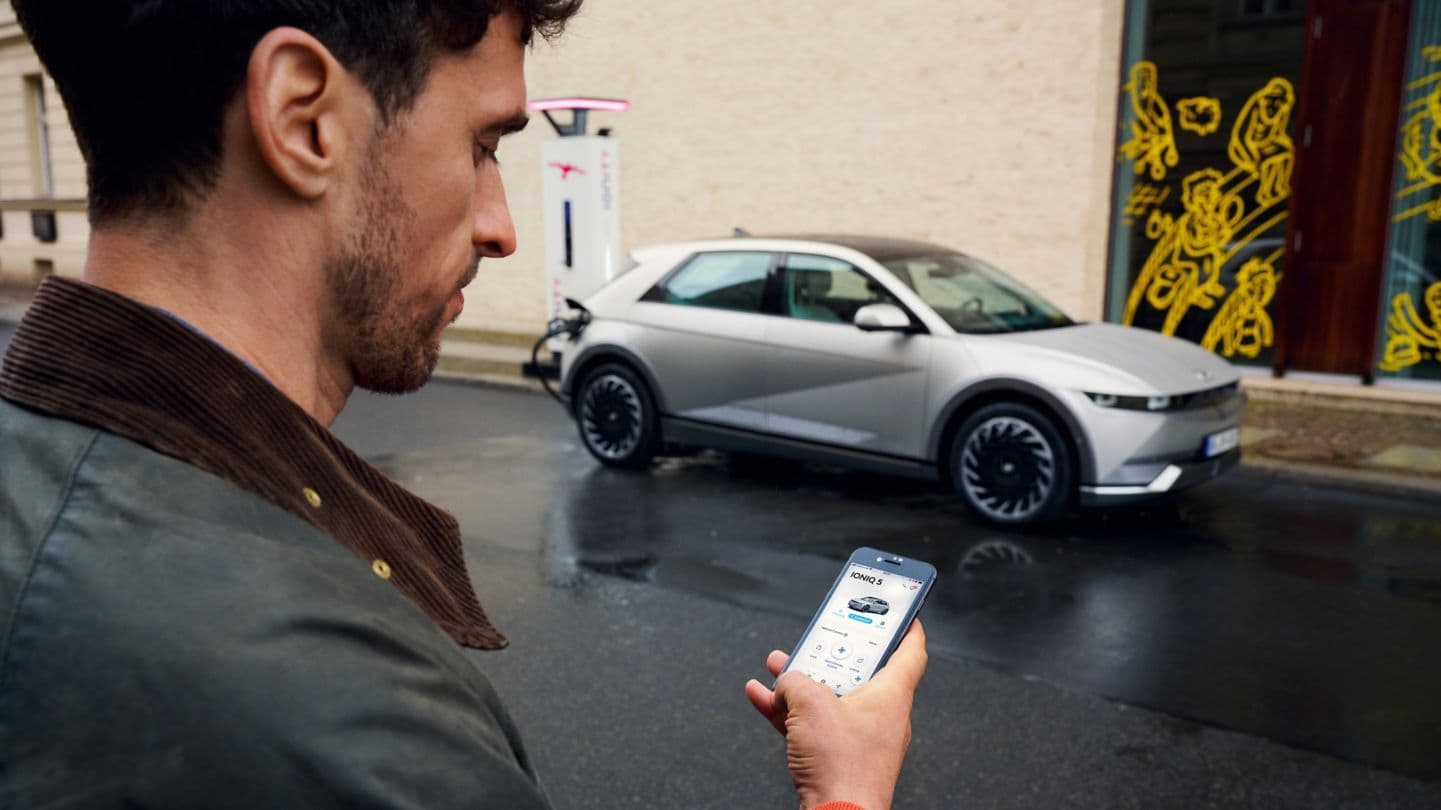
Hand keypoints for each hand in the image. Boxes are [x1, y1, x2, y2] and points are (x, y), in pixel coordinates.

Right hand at [744, 620, 927, 809]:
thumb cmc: (842, 767)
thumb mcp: (810, 704)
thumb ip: (795, 680)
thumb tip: (785, 682)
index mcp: (891, 695)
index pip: (911, 652)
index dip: (907, 627)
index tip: (902, 612)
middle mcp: (881, 715)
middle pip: (859, 672)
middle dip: (830, 653)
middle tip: (817, 637)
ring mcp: (860, 738)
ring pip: (831, 697)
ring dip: (802, 682)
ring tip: (777, 665)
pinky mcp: (840, 758)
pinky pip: (814, 724)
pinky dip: (790, 710)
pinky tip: (762, 697)